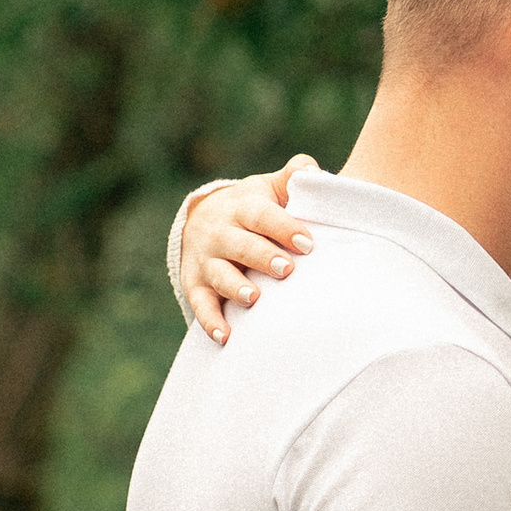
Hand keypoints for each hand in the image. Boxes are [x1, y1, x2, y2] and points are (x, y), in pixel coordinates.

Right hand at [176, 156, 319, 340]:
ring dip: (235, 287)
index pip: (262, 216)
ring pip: (219, 275)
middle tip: (286, 269)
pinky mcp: (195, 285)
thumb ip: (293, 176)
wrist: (202, 218)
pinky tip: (226, 337)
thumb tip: (314, 173)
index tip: (308, 243)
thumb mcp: (268, 187)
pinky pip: (200, 304)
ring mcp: (206, 260)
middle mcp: (220, 233)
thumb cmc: (253, 207)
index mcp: (242, 207)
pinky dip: (210, 321)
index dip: (284, 228)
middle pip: (241, 245)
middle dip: (262, 257)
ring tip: (253, 298)